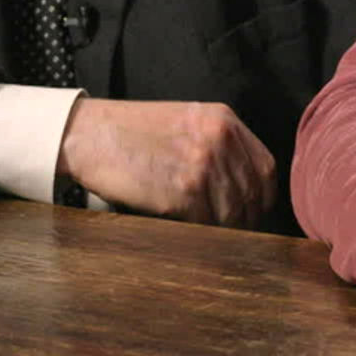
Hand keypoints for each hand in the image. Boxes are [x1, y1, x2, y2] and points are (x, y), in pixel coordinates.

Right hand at [57, 98, 275, 226]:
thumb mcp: (185, 121)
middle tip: (232, 232)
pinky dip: (201, 234)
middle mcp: (219, 140)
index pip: (265, 168)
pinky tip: (188, 233)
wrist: (90, 135)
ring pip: (232, 214)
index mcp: (223, 119)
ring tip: (209, 236)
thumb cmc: (132, 132)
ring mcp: (202, 166)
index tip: (254, 211)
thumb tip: (242, 188)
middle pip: (252, 194)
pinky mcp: (181, 192)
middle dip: (246, 219)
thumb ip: (217, 145)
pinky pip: (206, 224)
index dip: (263, 196)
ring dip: (223, 230)